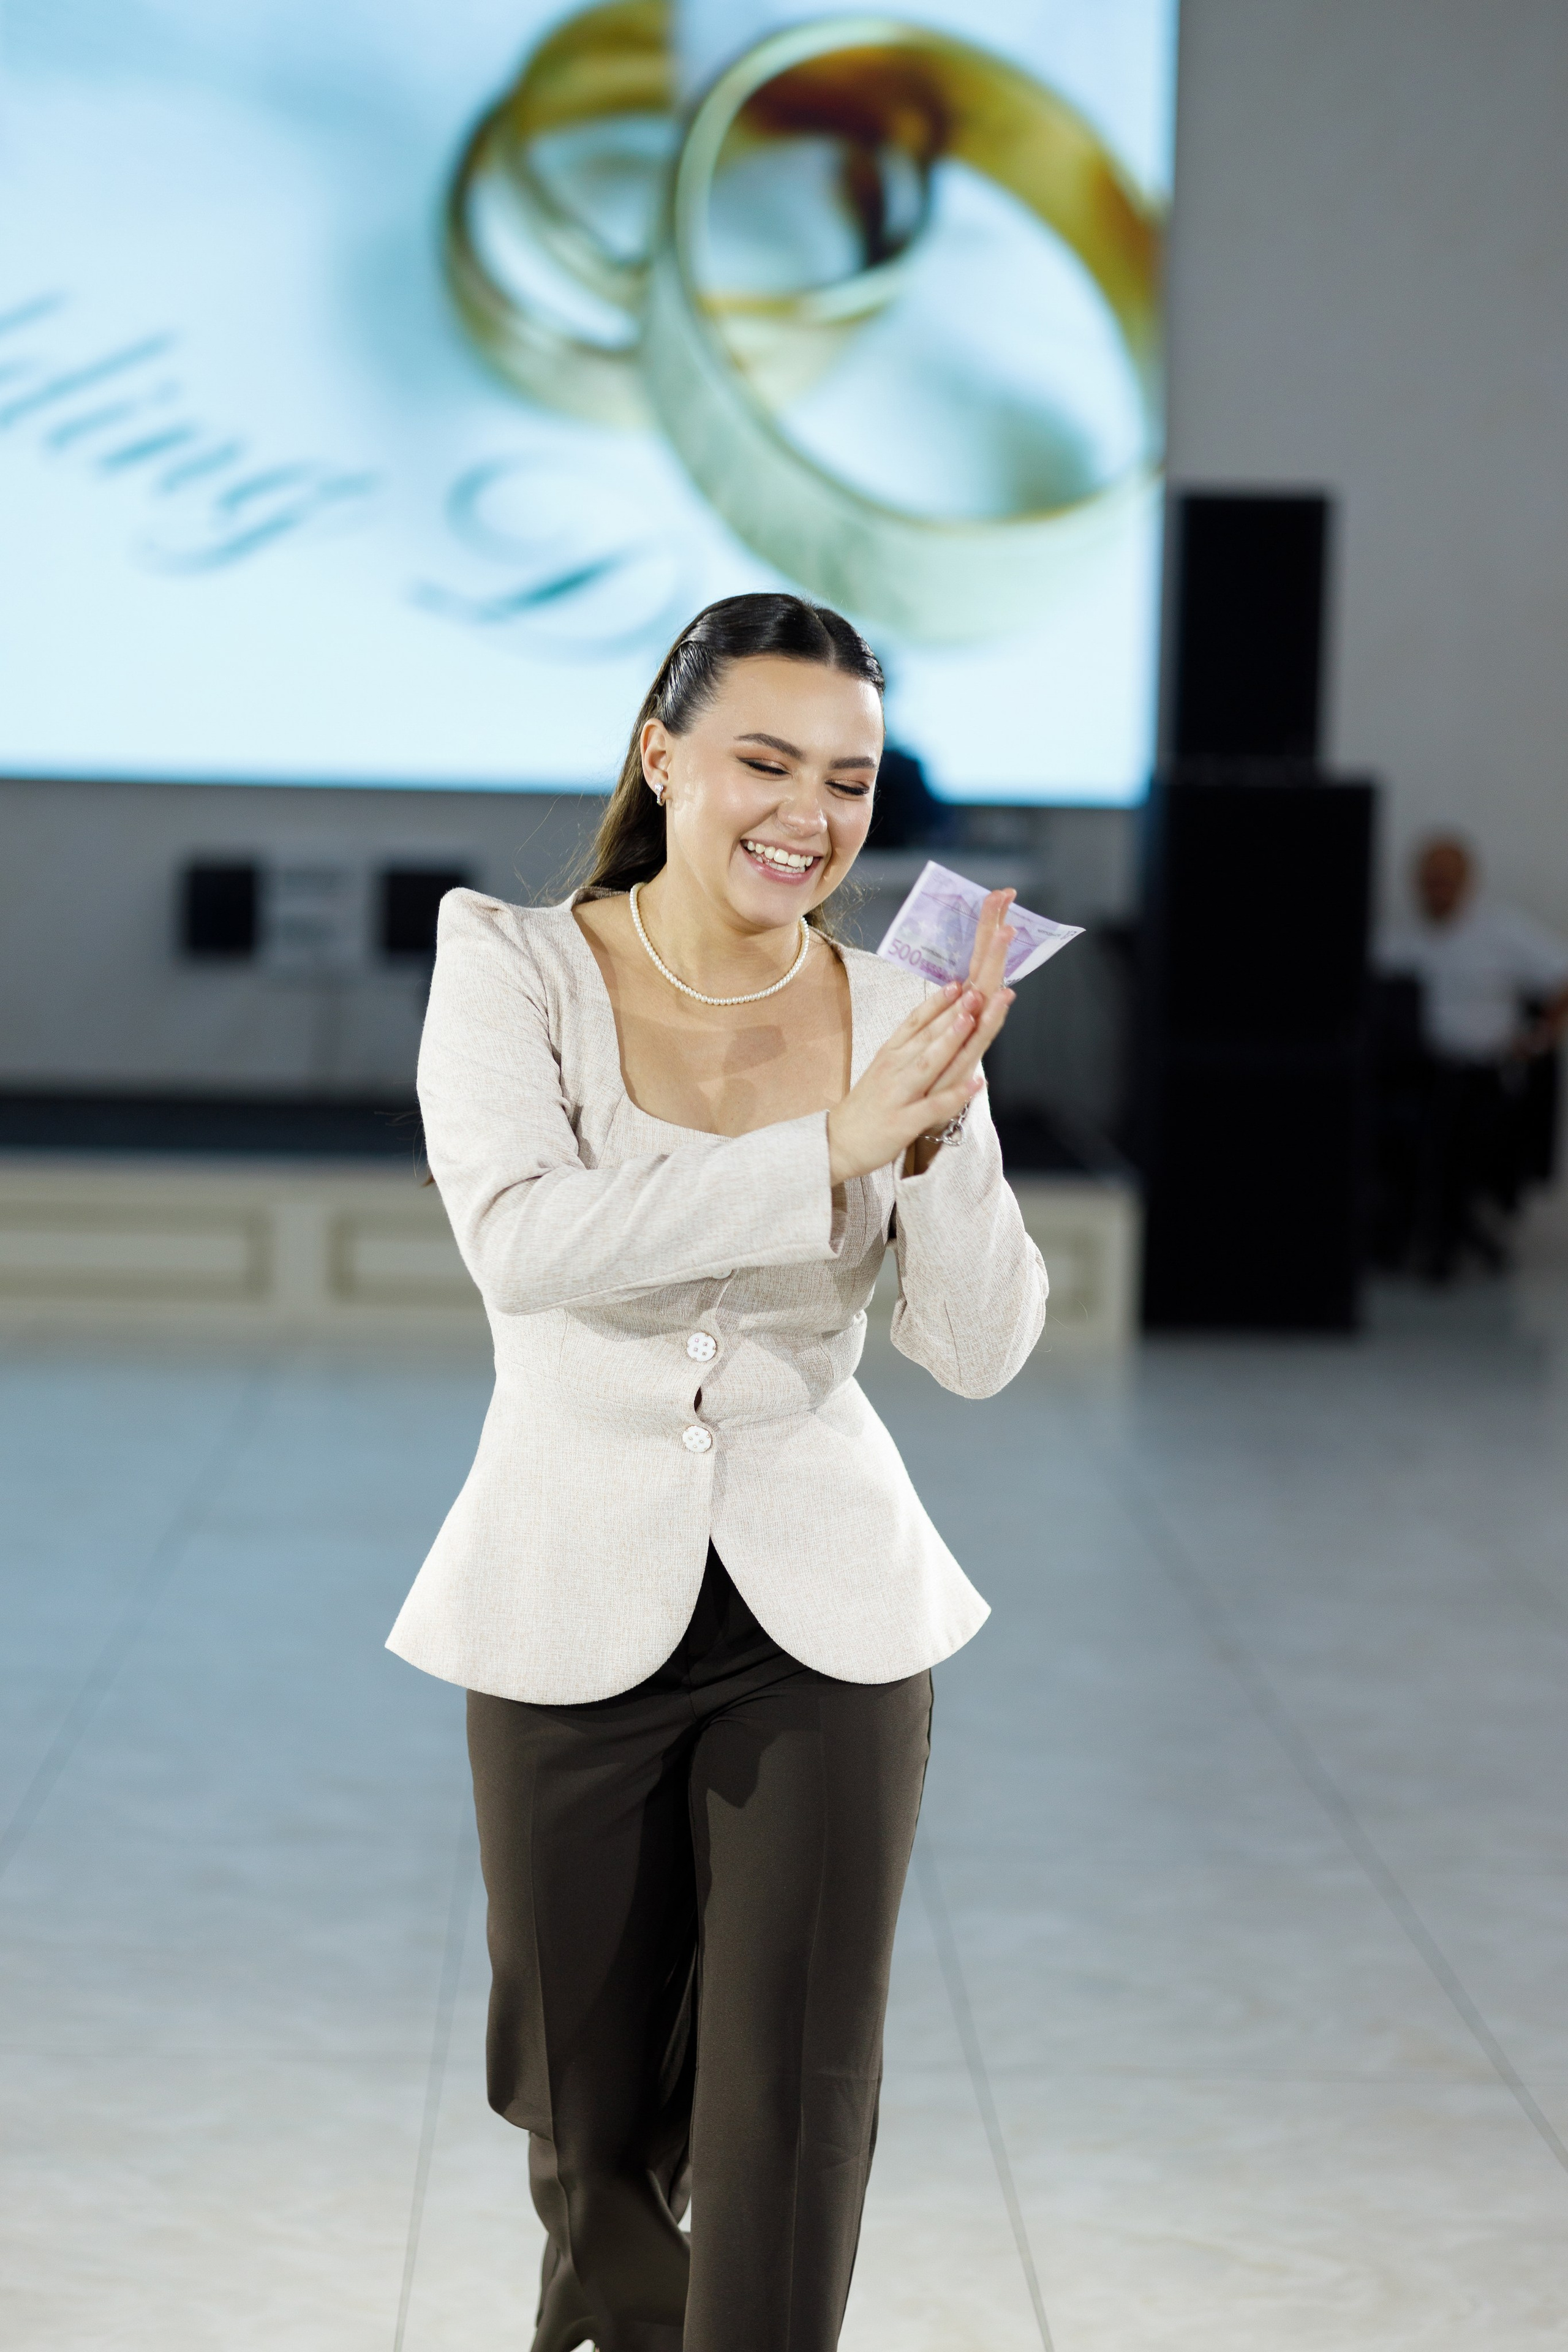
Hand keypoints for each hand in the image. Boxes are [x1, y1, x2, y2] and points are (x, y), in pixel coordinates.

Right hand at [827, 891, 1017, 1184]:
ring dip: (950, 1039)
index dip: (938, 1000)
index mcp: (892, 1053)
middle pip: (927, 1034)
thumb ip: (910, 1046)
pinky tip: (976, 1083)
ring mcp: (900, 1093)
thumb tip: (938, 1024)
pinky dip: (955, 1094)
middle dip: (953, 1010)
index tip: (958, 979)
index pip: (916, 1020)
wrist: (836, 1142)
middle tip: (977, 987)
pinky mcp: (904, 1121)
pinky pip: (933, 1106)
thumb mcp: (885, 1068)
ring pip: (929, 1062)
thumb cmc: (867, 1105)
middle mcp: (895, 1067)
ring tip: (972, 1020)